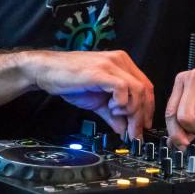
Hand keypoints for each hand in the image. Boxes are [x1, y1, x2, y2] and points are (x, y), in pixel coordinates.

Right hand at [28, 50, 153, 138]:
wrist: (46, 71)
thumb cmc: (69, 81)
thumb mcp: (97, 101)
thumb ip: (112, 114)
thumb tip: (124, 130)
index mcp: (122, 64)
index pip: (146, 86)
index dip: (148, 108)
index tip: (144, 126)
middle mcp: (120, 61)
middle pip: (145, 90)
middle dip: (141, 116)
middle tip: (134, 133)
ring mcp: (111, 64)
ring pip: (137, 90)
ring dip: (132, 111)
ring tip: (118, 117)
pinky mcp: (100, 72)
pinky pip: (122, 88)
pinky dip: (121, 103)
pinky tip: (111, 108)